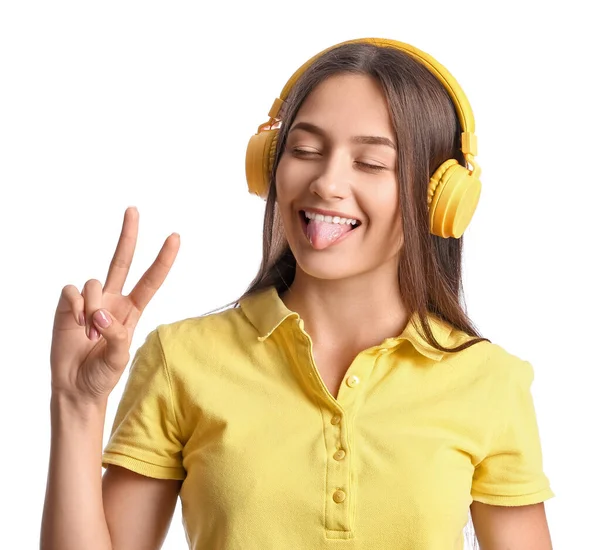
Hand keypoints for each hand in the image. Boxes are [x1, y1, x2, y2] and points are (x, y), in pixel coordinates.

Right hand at [50, 207, 179, 403]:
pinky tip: (77, 325)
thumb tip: (101, 312)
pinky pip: (72, 291)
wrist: (75, 387)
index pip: (151, 280)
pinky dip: (76, 307)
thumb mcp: (119, 359)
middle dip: (128, 235)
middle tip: (133, 209)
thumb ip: (116, 335)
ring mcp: (90, 301)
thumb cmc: (102, 374)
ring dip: (93, 308)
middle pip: (122, 261)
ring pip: (94, 282)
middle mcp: (112, 300)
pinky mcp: (69, 305)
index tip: (175, 237)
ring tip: (90, 333)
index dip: (163, 259)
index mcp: (132, 311)